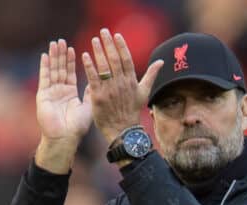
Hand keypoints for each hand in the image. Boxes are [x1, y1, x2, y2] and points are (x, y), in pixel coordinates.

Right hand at [37, 39, 91, 142]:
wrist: (65, 138)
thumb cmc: (77, 127)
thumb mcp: (88, 107)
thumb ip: (90, 93)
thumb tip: (96, 80)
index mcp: (70, 94)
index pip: (70, 73)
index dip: (71, 61)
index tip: (72, 48)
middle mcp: (59, 91)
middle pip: (60, 69)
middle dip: (61, 55)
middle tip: (61, 40)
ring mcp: (50, 93)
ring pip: (52, 71)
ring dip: (53, 57)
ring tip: (55, 43)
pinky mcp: (43, 95)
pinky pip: (44, 78)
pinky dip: (44, 67)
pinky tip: (45, 55)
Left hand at [82, 28, 163, 142]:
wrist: (123, 131)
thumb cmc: (133, 111)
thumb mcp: (144, 92)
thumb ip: (151, 75)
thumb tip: (161, 61)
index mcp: (131, 81)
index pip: (126, 59)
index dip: (121, 46)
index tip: (116, 35)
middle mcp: (121, 84)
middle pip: (114, 60)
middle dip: (108, 44)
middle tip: (103, 31)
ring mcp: (110, 90)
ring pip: (103, 67)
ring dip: (98, 52)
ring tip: (94, 40)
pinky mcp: (98, 97)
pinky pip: (93, 79)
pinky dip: (89, 67)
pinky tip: (84, 56)